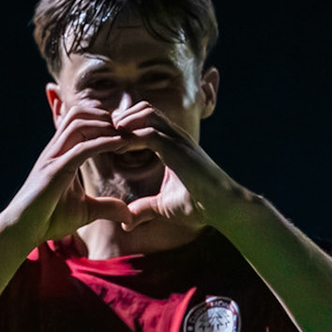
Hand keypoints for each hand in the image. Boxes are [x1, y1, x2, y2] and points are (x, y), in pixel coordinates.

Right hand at [0, 105, 137, 245]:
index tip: (125, 135)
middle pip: (78, 114)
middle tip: (126, 131)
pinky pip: (82, 148)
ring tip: (125, 137)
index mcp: (60, 154)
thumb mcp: (85, 211)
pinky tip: (121, 145)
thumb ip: (106, 207)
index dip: (103, 122)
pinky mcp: (54, 171)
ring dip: (105, 126)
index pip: (80, 122)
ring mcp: (53, 158)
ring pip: (78, 124)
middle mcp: (55, 150)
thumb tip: (128, 215)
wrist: (22, 231)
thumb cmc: (48, 219)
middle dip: (104, 116)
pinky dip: (104, 142)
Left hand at [110, 102, 243, 229]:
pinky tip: (119, 149)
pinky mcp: (178, 151)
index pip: (147, 120)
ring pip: (147, 113)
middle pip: (145, 108)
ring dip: (126, 122)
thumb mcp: (163, 208)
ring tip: (112, 139)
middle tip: (107, 135)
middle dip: (123, 117)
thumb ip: (144, 209)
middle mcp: (176, 138)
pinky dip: (131, 137)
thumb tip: (126, 222)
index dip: (126, 125)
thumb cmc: (200, 206)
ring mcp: (178, 141)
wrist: (224, 208)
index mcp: (173, 145)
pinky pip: (149, 133)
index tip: (109, 141)